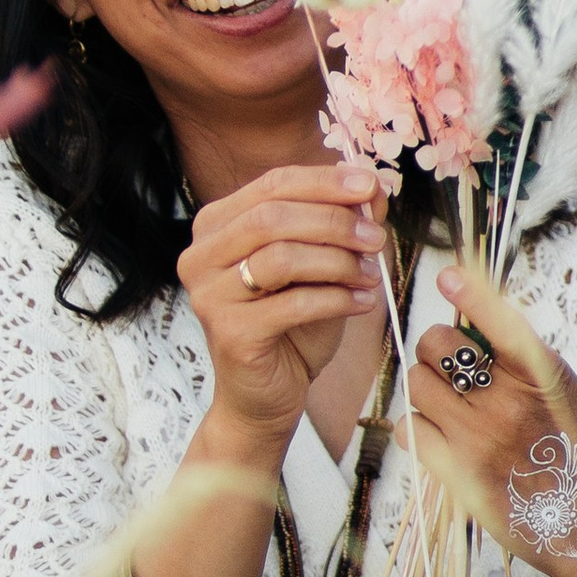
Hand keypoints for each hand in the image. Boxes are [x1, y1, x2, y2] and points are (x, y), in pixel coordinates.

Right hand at [181, 164, 388, 448]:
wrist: (264, 395)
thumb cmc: (290, 326)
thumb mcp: (319, 264)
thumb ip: (340, 223)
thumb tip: (374, 186)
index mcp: (216, 226)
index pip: (272, 184)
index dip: (324, 181)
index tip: (371, 185)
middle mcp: (200, 255)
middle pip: (273, 216)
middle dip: (333, 222)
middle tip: (376, 238)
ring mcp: (209, 295)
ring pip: (280, 257)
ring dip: (337, 260)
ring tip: (371, 273)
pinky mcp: (229, 332)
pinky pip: (292, 303)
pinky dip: (336, 299)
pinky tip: (363, 302)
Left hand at [408, 260, 576, 576]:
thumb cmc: (571, 447)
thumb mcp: (563, 390)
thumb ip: (522, 356)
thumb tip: (473, 316)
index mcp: (542, 376)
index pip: (501, 323)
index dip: (471, 295)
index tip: (448, 276)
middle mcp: (508, 402)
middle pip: (437, 346)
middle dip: (437, 349)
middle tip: (451, 368)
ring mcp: (479, 437)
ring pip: (416, 382)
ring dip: (426, 388)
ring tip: (450, 405)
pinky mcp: (456, 471)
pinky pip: (409, 427)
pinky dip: (417, 427)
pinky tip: (440, 435)